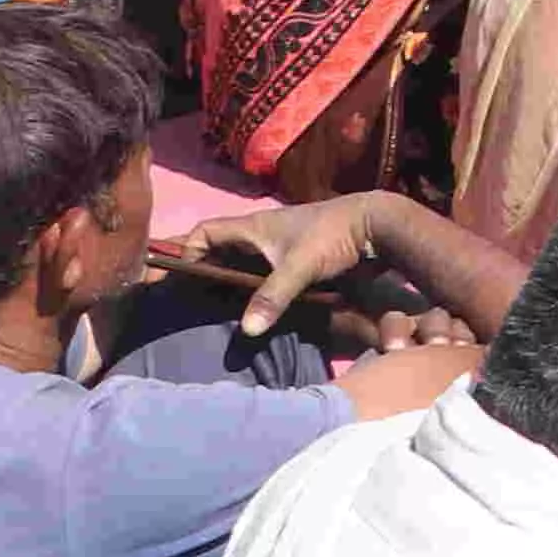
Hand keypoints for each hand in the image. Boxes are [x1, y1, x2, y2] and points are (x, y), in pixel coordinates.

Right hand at [179, 195, 418, 336]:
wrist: (377, 226)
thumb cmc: (334, 235)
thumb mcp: (300, 265)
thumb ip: (272, 295)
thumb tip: (246, 330)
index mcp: (253, 228)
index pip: (205, 232)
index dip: (187, 251)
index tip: (180, 279)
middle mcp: (261, 237)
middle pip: (220, 254)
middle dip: (204, 276)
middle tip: (187, 306)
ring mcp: (278, 251)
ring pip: (242, 269)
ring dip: (230, 288)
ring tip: (212, 316)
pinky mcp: (295, 264)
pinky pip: (263, 278)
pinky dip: (254, 293)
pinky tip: (251, 315)